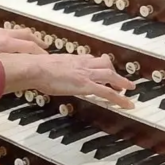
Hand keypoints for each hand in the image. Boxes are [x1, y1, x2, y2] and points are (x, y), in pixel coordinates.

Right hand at [0, 52, 134, 108]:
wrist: (35, 67)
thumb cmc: (35, 66)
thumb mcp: (42, 63)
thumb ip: (46, 66)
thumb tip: (38, 67)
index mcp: (72, 58)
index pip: (91, 59)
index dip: (99, 64)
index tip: (103, 67)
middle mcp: (82, 63)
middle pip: (105, 64)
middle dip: (114, 72)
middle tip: (122, 81)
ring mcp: (85, 74)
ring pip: (110, 76)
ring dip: (122, 83)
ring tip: (129, 90)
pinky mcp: (86, 85)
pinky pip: (108, 92)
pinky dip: (120, 99)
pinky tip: (128, 105)